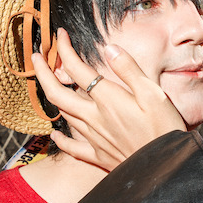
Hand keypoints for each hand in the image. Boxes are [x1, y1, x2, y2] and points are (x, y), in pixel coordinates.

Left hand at [32, 28, 185, 170]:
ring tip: (47, 82)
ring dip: (51, 95)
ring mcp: (94, 138)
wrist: (166, 168)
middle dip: (43, 72)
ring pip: (63, 114)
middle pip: (58, 93)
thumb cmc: (164, 128)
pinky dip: (60, 138)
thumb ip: (129, 70)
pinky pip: (72, 147)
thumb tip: (108, 48)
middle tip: (36, 56)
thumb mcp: (153, 93)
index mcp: (108, 99)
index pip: (77, 69)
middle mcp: (95, 117)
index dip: (65, 50)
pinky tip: (55, 133)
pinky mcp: (99, 155)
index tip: (60, 35)